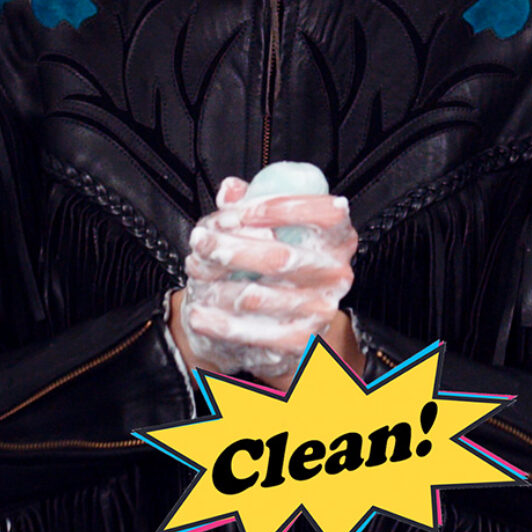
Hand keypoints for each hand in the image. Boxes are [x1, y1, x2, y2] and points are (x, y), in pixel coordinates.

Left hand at [170, 176, 358, 385]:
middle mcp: (335, 273)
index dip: (283, 207)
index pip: (326, 214)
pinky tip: (200, 313)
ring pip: (257, 295)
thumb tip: (231, 190)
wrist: (286, 321)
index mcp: (336, 238)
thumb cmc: (279, 264)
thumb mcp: (271, 226)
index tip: (243, 211)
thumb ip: (252, 202)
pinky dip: (219, 323)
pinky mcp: (300, 341)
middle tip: (200, 239)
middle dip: (231, 247)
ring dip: (216, 282)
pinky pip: (252, 332)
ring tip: (195, 271)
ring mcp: (319, 310)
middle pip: (281, 257)